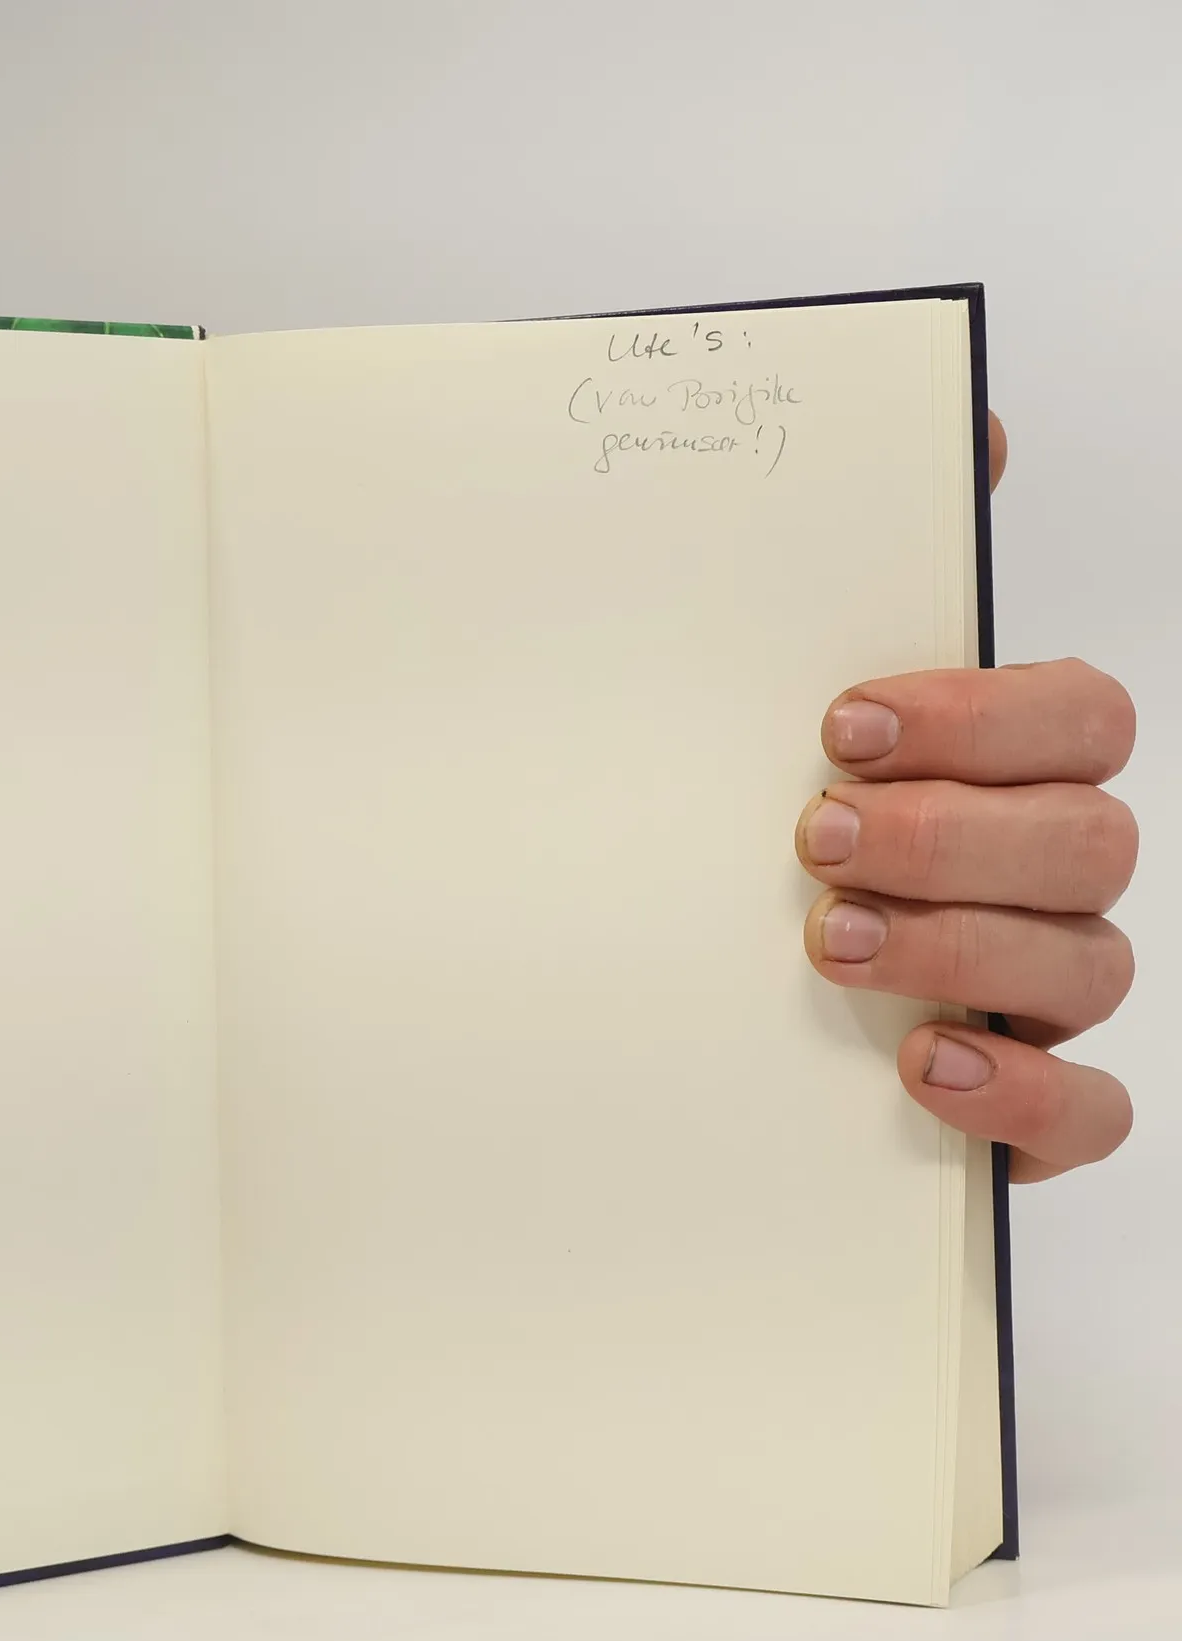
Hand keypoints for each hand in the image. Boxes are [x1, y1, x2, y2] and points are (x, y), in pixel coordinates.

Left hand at [797, 415, 1136, 1180]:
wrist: (656, 983)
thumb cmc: (730, 828)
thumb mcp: (752, 698)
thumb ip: (846, 570)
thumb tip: (970, 421)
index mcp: (1001, 772)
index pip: (1078, 717)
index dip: (980, 714)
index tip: (838, 721)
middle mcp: (1041, 876)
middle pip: (1090, 837)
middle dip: (955, 834)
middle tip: (815, 835)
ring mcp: (1039, 992)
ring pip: (1091, 964)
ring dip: (961, 947)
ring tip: (828, 943)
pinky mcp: (1020, 1104)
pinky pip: (1087, 1114)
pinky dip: (1020, 1092)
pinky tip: (921, 1065)